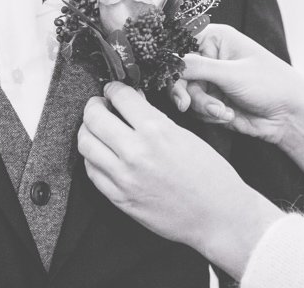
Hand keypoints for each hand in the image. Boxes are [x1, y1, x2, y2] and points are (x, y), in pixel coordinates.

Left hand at [78, 82, 281, 278]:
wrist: (217, 214)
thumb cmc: (210, 175)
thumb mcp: (185, 136)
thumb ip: (155, 120)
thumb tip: (132, 103)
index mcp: (157, 130)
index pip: (120, 97)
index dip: (114, 88)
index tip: (113, 89)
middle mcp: (136, 152)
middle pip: (94, 118)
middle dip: (94, 106)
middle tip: (99, 104)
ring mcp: (124, 178)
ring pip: (86, 144)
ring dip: (88, 131)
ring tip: (97, 128)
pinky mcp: (119, 199)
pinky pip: (92, 172)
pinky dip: (93, 157)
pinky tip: (102, 154)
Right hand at [168, 23, 303, 145]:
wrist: (287, 115)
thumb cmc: (269, 83)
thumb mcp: (232, 73)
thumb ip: (198, 68)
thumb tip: (169, 61)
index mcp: (216, 39)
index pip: (181, 42)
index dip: (172, 59)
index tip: (170, 77)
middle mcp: (210, 57)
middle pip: (179, 72)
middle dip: (186, 91)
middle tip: (186, 105)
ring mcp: (211, 80)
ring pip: (186, 93)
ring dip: (202, 106)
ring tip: (223, 110)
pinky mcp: (212, 100)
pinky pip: (195, 109)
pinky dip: (208, 114)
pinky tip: (227, 115)